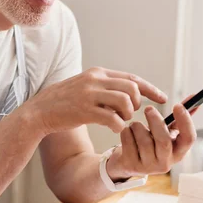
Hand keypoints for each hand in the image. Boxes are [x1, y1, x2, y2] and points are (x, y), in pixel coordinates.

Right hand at [21, 67, 167, 135]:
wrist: (40, 111)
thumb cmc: (65, 102)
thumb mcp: (86, 86)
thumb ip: (105, 87)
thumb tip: (130, 92)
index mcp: (98, 73)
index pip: (132, 78)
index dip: (150, 88)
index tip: (163, 98)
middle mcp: (95, 80)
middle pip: (131, 88)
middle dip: (137, 103)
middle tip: (131, 113)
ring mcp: (89, 94)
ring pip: (125, 101)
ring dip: (128, 115)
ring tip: (121, 121)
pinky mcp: (84, 111)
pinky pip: (112, 118)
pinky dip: (118, 126)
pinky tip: (113, 128)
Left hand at [106, 99, 197, 179]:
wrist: (128, 161)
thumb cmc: (151, 143)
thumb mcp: (167, 131)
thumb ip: (180, 116)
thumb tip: (194, 96)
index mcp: (178, 152)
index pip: (189, 139)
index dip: (185, 121)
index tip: (177, 105)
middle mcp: (165, 163)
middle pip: (164, 141)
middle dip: (156, 122)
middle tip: (149, 108)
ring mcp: (148, 167)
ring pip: (143, 141)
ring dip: (137, 126)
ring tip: (135, 125)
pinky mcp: (132, 166)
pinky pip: (128, 142)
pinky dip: (127, 132)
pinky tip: (128, 133)